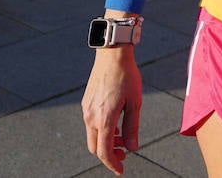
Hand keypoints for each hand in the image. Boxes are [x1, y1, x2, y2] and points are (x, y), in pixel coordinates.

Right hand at [82, 47, 142, 174]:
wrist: (112, 55)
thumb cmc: (127, 76)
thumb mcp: (135, 102)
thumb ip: (132, 127)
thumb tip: (132, 147)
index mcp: (104, 119)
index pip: (104, 152)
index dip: (112, 164)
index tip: (121, 170)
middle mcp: (91, 117)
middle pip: (95, 147)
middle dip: (109, 154)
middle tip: (124, 153)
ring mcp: (86, 110)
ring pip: (92, 136)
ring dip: (106, 142)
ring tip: (123, 137)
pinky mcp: (86, 103)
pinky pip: (91, 124)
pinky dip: (102, 130)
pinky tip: (115, 124)